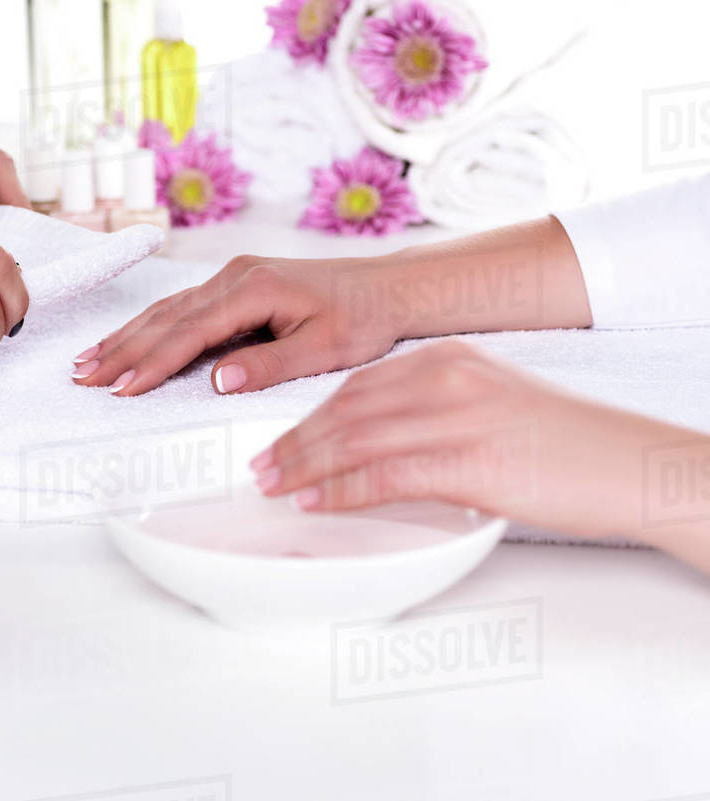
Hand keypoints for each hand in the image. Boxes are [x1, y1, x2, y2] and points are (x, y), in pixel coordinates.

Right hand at [70, 254, 402, 395]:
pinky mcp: (233, 285)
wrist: (388, 287)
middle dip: (122, 350)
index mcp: (254, 289)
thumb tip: (218, 380)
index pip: (190, 333)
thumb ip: (269, 365)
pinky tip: (126, 339)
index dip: (153, 363)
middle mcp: (234, 277)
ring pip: (165, 310)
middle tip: (84, 378)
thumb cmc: (363, 318)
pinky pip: (179, 307)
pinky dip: (148, 326)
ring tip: (86, 361)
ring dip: (125, 336)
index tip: (122, 389)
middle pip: (166, 318)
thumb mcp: (324, 348)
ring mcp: (230, 277)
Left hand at [249, 341, 709, 570]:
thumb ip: (433, 410)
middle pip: (346, 409)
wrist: (628, 462)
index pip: (357, 386)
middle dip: (295, 440)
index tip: (279, 438)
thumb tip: (376, 440)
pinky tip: (313, 501)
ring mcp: (455, 417)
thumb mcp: (489, 404)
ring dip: (304, 465)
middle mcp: (444, 379)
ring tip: (271, 486)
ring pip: (355, 438)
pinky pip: (385, 474)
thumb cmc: (563, 442)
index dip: (310, 415)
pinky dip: (341, 490)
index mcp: (446, 360)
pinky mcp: (468, 460)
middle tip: (259, 466)